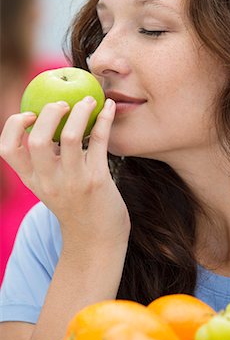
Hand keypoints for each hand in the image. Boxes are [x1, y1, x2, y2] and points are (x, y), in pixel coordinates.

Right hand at [0, 97, 130, 251]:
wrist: (97, 240)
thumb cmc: (76, 206)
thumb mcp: (52, 187)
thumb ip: (47, 161)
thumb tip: (52, 123)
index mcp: (33, 180)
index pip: (7, 150)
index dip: (13, 125)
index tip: (29, 113)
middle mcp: (49, 181)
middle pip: (37, 139)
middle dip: (49, 112)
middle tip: (63, 103)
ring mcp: (73, 181)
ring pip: (69, 137)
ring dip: (80, 111)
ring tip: (89, 100)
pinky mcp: (97, 180)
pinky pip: (99, 141)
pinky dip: (104, 119)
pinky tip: (108, 107)